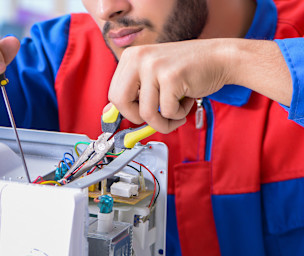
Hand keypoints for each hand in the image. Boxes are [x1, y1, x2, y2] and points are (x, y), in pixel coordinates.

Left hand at [108, 39, 230, 132]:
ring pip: (146, 113)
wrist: (221, 58)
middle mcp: (139, 58)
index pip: (114, 94)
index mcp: (131, 57)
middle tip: (156, 118)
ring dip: (164, 121)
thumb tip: (110, 114)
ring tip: (177, 111)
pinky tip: (187, 99)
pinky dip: (179, 114)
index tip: (139, 116)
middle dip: (139, 118)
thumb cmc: (189, 70)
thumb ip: (135, 92)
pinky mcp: (171, 77)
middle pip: (121, 103)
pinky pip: (168, 112)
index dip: (127, 111)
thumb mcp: (154, 75)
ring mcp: (154, 66)